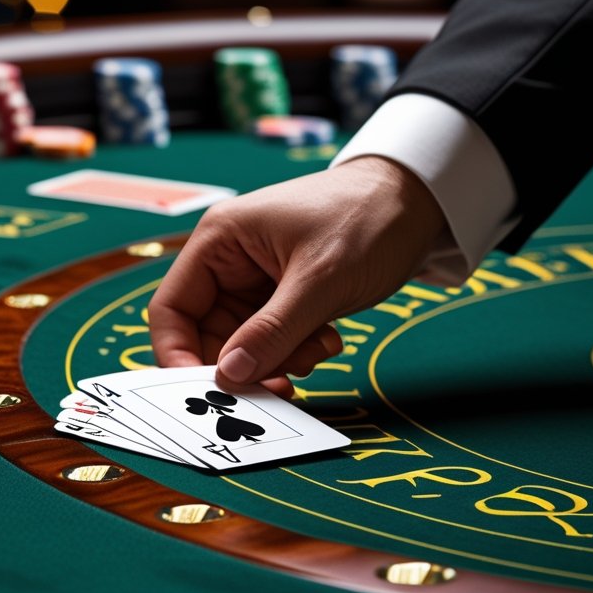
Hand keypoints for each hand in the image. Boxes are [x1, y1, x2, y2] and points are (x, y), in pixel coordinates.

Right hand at [149, 156, 448, 396]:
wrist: (421, 200)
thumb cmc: (367, 219)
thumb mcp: (319, 280)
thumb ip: (272, 331)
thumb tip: (229, 375)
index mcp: (218, 241)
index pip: (172, 308)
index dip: (178, 354)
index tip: (206, 392)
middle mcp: (227, 262)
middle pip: (207, 334)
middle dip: (243, 363)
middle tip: (280, 385)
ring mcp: (254, 281)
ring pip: (242, 344)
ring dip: (277, 359)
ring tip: (318, 349)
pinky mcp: (280, 296)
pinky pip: (270, 340)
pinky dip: (293, 352)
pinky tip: (326, 341)